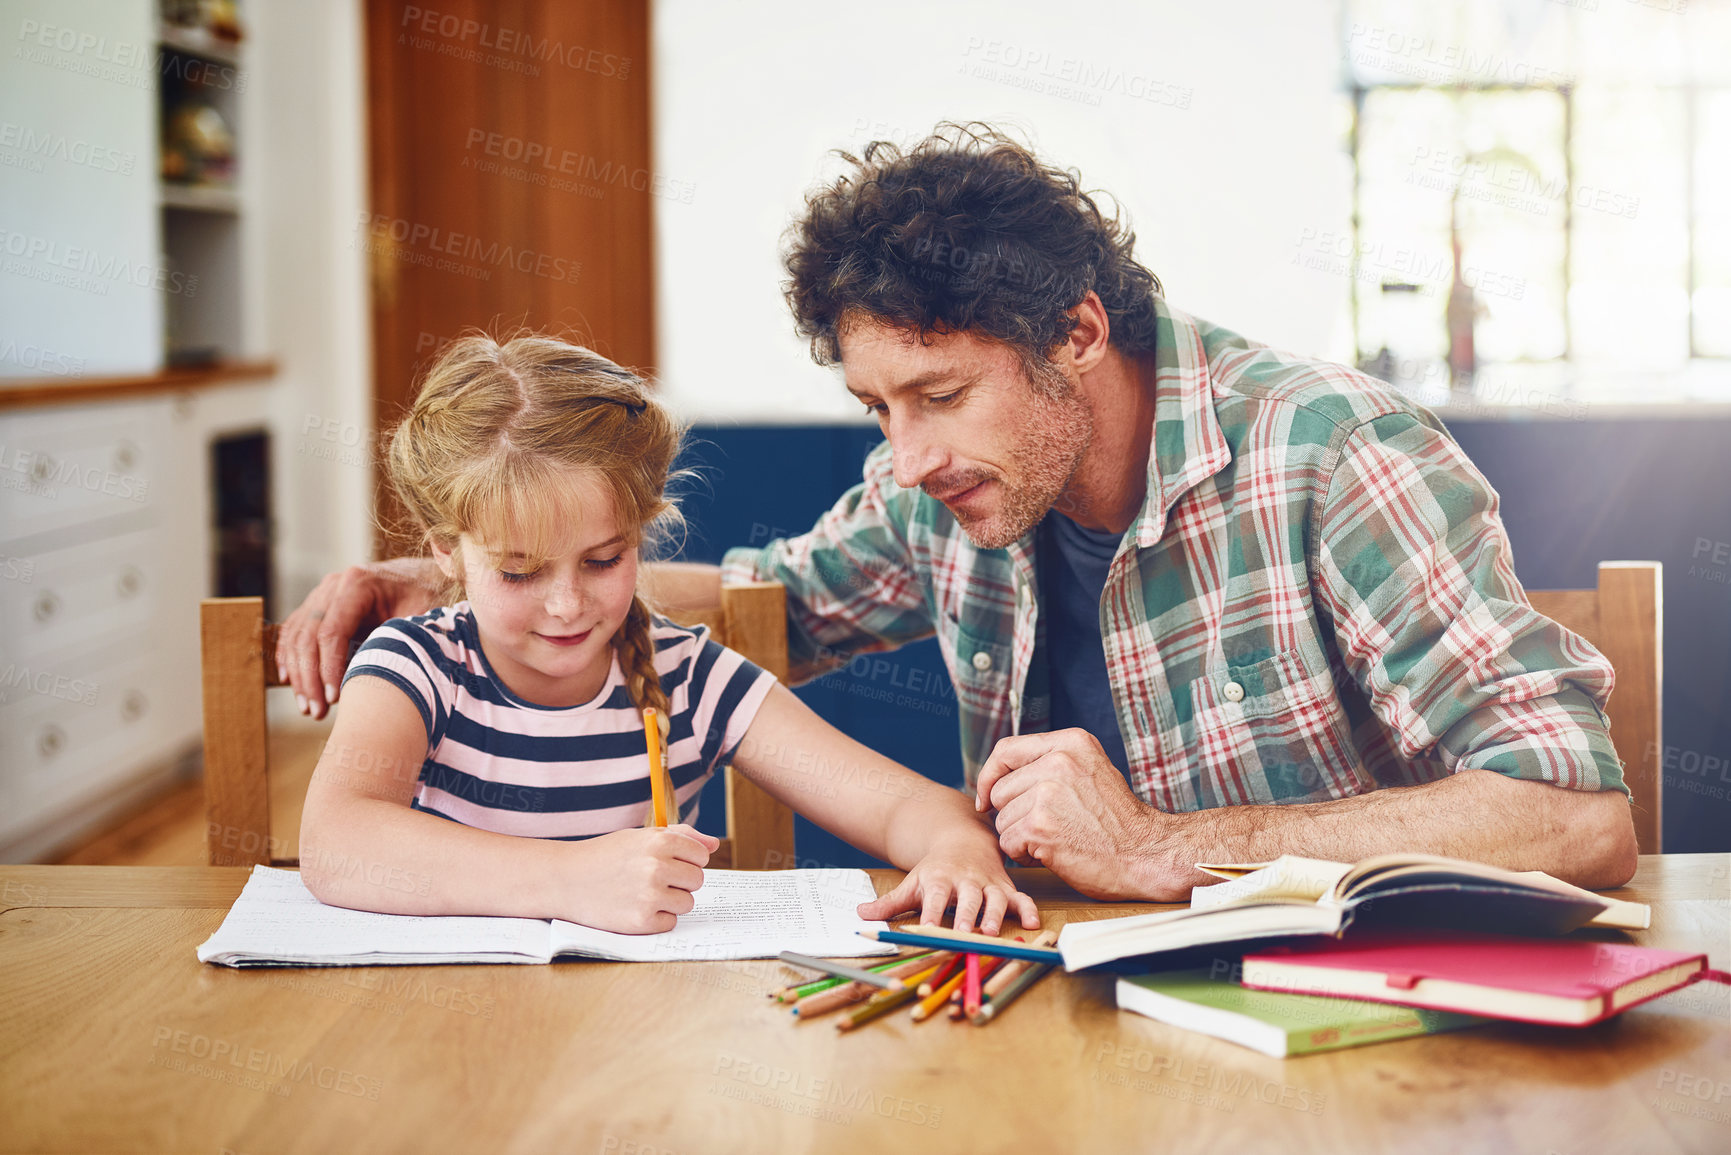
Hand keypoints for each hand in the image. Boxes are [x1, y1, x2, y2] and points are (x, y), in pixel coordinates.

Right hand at [275, 558, 441, 718]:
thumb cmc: (429, 599)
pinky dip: (289, 658)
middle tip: (316, 713)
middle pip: (308, 636)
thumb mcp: (422, 618)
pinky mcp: (318, 605)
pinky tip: (289, 682)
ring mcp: (322, 594)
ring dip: (297, 675)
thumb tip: (378, 680)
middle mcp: (334, 586)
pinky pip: (294, 632)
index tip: (333, 699)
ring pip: (296, 637)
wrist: (427, 577)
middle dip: (309, 679)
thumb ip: (399, 642)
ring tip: (308, 708)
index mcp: (359, 584)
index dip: (328, 668)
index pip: (331, 632)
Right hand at [565, 824, 718, 933]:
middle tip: (651, 880)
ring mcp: (650, 895)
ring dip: (670, 902)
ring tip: (642, 894)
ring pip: (687, 903)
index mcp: (660, 841)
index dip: (686, 860)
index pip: (701, 855)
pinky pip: (670, 922)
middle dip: (679, 881)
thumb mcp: (640, 837)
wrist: (565, 879)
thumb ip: (681, 837)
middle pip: (697, 880)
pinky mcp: (641, 921)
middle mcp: (657, 867)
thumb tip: (713, 845)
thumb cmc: (606, 856)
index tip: (666, 862)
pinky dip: (656, 919)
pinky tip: (634, 908)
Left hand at [856, 830, 1039, 935]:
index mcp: (939, 880)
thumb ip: (889, 903)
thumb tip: (860, 916)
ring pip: (995, 899)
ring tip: (993, 932)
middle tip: (965, 933)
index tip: (927, 929)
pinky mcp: (1006, 887)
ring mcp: (988, 884)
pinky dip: (1028, 909)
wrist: (963, 840)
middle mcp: (966, 881)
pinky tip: (1035, 923)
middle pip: (967, 899)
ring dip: (995, 915)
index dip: (931, 913)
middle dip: (967, 917)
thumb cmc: (934, 871)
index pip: (934, 898)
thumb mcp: (911, 883)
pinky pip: (1021, 898)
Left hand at [974, 728, 1177, 899]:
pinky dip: (1025, 856)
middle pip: (999, 790)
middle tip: (1050, 827)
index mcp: (1071, 743)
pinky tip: (1055, 855)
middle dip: (1014, 814)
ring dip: (1021, 837)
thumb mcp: (1089, 772)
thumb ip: (1050, 764)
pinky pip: (1008, 843)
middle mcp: (1058, 761)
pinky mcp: (1040, 826)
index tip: (987, 798)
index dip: (989, 776)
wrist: (1147, 856)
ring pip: (1001, 819)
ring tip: (1058, 839)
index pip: (1005, 750)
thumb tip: (998, 775)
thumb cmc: (1117, 822)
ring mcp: (1047, 793)